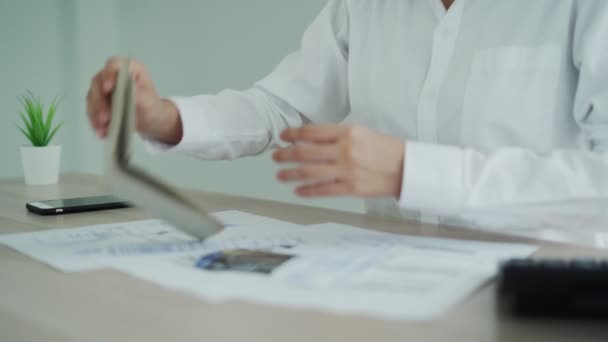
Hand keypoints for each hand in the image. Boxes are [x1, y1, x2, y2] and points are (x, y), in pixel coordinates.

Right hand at [86, 57, 182, 143]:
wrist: (149, 121)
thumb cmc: (151, 106)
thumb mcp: (149, 101)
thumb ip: (138, 95)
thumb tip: (127, 90)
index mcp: (129, 69)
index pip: (114, 65)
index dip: (108, 75)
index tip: (108, 88)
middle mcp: (113, 76)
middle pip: (98, 83)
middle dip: (100, 101)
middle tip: (105, 117)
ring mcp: (103, 89)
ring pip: (92, 98)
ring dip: (95, 114)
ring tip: (102, 128)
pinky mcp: (98, 102)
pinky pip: (92, 110)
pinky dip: (95, 121)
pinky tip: (101, 131)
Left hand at [273, 124, 405, 197]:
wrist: (407, 168)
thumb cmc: (386, 150)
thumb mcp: (362, 133)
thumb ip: (338, 136)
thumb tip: (312, 141)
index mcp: (348, 132)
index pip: (312, 132)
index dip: (293, 134)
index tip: (283, 136)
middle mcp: (345, 150)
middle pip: (305, 152)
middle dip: (286, 154)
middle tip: (276, 156)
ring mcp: (347, 170)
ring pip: (310, 172)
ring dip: (291, 174)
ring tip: (280, 175)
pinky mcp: (351, 188)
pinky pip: (323, 190)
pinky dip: (308, 191)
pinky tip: (298, 191)